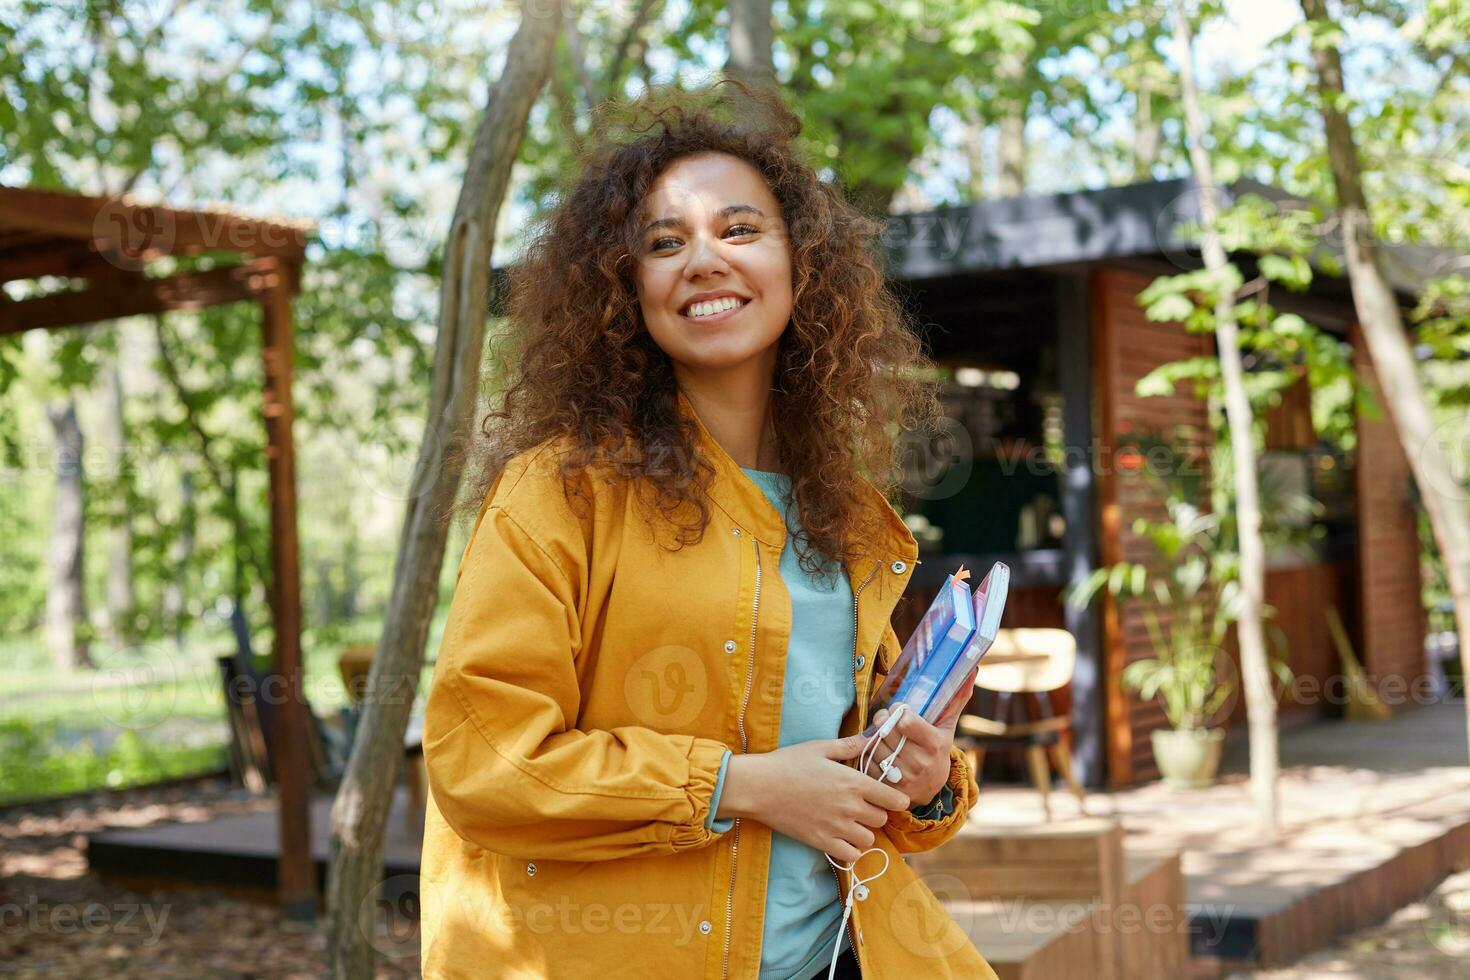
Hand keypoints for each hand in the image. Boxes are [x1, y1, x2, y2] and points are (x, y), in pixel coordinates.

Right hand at [718, 734, 911, 863]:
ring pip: (868, 839)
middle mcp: (849, 807)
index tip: (891, 797)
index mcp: (853, 782)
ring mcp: (836, 827)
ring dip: (863, 832)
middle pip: (882, 820)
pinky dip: (849, 849)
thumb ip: (850, 745)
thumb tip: (872, 737)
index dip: (896, 799)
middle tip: (862, 806)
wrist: (759, 787)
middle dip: (876, 813)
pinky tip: (840, 838)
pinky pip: (850, 855)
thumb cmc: (788, 763)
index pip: (893, 799)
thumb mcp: (820, 748)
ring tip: (851, 823)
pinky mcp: (821, 842)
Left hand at [867, 663, 976, 806]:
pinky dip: (868, 756)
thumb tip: (973, 669)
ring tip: (881, 736)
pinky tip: (877, 753)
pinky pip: (868, 764)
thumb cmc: (937, 749)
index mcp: (935, 744)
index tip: (899, 710)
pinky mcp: (890, 789)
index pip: (906, 721)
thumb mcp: (947, 726)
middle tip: (884, 718)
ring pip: (876, 747)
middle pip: (888, 731)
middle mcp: (921, 763)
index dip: (898, 711)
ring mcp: (905, 778)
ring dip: (874, 737)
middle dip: (882, 720)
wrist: (931, 788)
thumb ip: (956, 698)